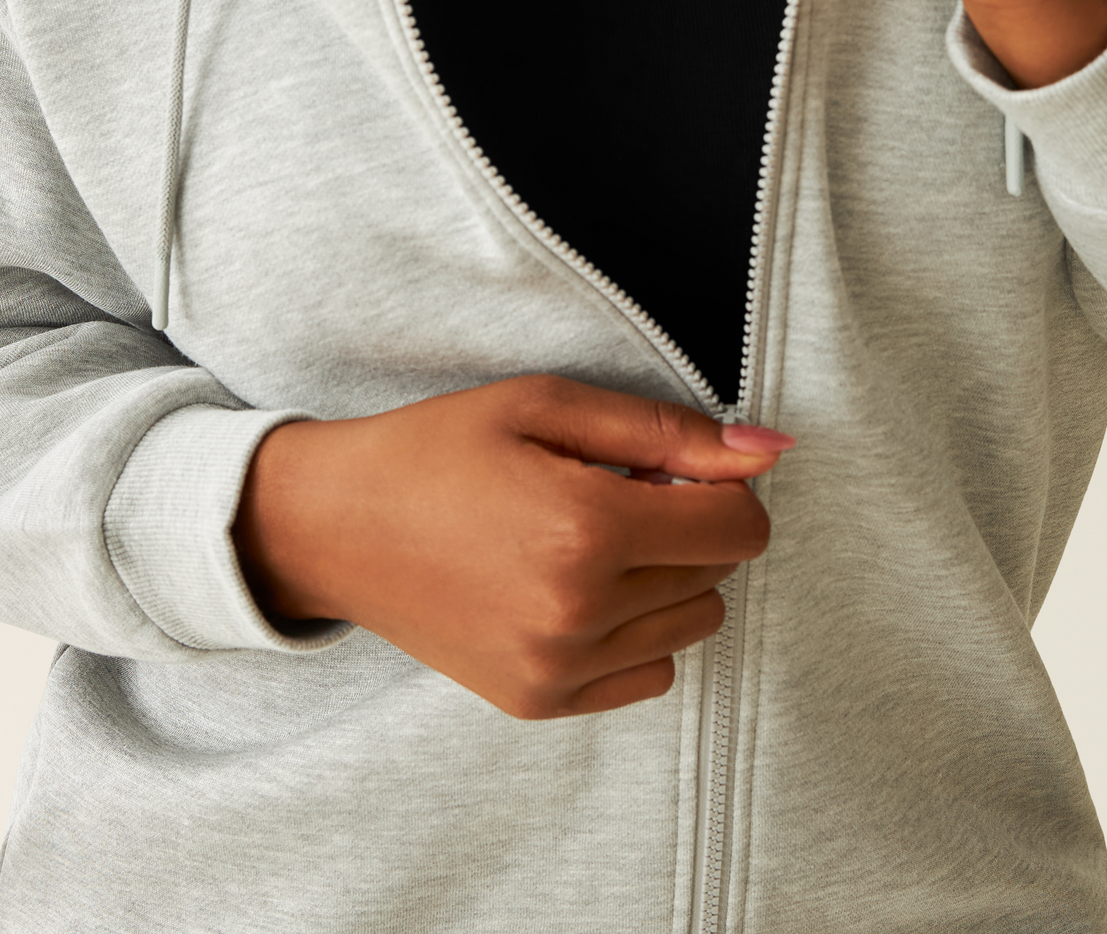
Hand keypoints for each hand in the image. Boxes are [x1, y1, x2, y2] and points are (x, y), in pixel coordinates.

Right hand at [232, 375, 791, 719]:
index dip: (720, 486)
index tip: (671, 466)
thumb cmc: (437, 449)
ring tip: (589, 538)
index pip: (739, 528)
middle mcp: (578, 613)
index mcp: (585, 530)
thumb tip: (771, 450)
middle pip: (716, 575)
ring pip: (691, 624)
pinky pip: (648, 673)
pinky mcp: (538, 701)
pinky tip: (577, 587)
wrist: (335, 525)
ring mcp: (558, 668)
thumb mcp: (547, 405)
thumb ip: (666, 432)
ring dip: (665, 578)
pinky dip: (635, 629)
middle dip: (685, 525)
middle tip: (612, 491)